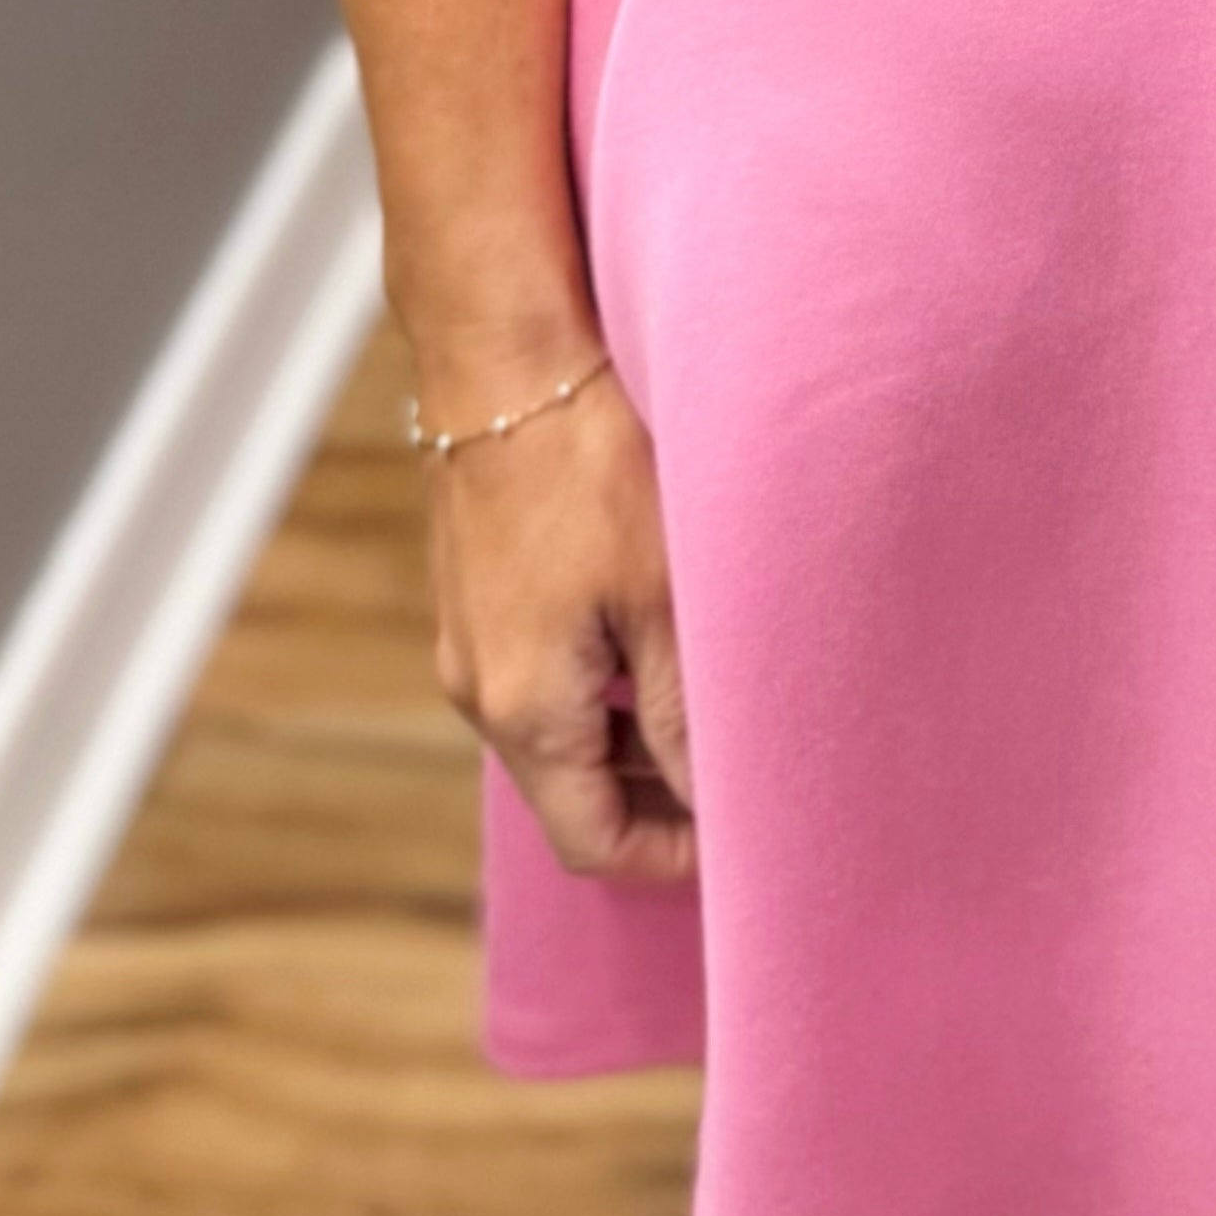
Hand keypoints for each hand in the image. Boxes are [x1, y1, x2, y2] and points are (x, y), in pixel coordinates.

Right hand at [423, 364, 695, 881]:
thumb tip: (720, 802)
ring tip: (718, 699)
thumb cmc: (590, 467)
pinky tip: (662, 631)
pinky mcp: (475, 593)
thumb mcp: (663, 598)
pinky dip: (604, 682)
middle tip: (746, 768)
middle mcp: (480, 692)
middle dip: (660, 797)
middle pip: (575, 792)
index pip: (594, 843)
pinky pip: (543, 673)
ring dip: (635, 735)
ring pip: (562, 730)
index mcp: (524, 712)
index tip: (743, 835)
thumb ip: (688, 712)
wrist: (503, 358)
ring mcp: (469, 640)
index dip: (672, 857)